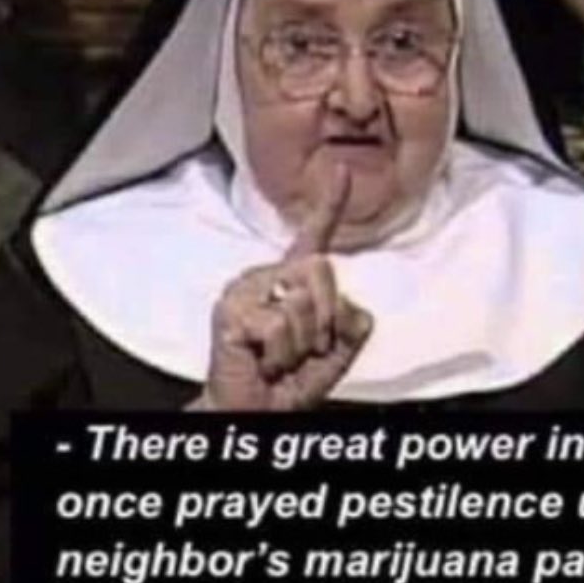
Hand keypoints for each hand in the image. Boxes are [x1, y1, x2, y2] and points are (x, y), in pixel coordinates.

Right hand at [197, 165, 373, 410]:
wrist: (256, 412)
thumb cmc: (289, 383)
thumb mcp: (337, 353)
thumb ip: (353, 325)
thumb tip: (352, 305)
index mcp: (293, 281)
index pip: (314, 236)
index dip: (330, 203)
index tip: (343, 170)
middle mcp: (265, 277)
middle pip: (322, 269)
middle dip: (326, 319)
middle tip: (305, 349)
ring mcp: (243, 291)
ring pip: (302, 300)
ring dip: (302, 344)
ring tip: (280, 358)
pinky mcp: (229, 311)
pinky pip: (279, 325)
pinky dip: (281, 354)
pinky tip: (263, 361)